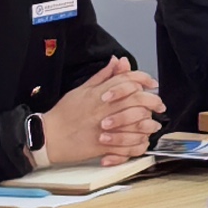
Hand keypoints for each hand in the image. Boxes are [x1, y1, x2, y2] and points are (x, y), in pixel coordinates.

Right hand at [39, 57, 161, 170]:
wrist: (48, 136)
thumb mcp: (81, 89)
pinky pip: (127, 147)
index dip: (144, 79)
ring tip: (153, 126)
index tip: (152, 84)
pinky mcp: (102, 146)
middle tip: (159, 106)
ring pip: (136, 124)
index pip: (127, 80)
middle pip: (137, 100)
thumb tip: (117, 61)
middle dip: (153, 101)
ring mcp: (104, 128)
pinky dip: (137, 145)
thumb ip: (102, 76)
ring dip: (149, 125)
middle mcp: (104, 109)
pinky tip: (141, 142)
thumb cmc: (64, 113)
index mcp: (99, 94)